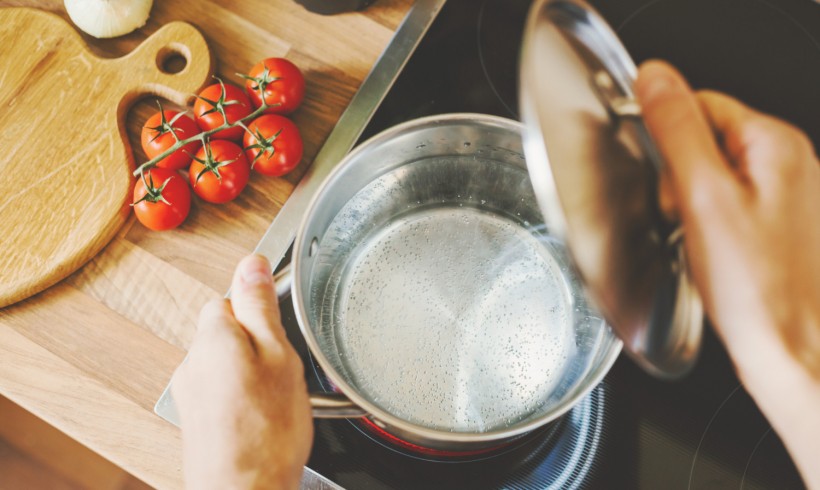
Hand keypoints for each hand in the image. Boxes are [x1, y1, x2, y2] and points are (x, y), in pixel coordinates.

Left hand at [172, 255, 312, 489]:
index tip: (282, 329)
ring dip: (250, 371)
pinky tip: (263, 418)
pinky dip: (242, 396)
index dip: (262, 310)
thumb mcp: (279, 356)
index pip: (232, 295)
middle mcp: (193, 360)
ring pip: (227, 361)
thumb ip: (260, 306)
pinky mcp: (196, 418)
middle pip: (229, 329)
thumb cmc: (265, 434)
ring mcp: (191, 391)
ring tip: (277, 398)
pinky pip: (223, 389)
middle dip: (258, 343)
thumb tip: (250, 263)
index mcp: (213, 336)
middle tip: (286, 369)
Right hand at [636, 60, 819, 488]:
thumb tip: (655, 78)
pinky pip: (722, 206)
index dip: (668, 141)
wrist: (790, 350)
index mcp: (774, 144)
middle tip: (684, 217)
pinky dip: (705, 225)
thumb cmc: (758, 288)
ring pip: (709, 177)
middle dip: (678, 178)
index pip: (699, 105)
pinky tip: (712, 253)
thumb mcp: (704, 198)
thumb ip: (677, 131)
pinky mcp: (772, 224)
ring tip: (701, 241)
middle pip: (703, 141)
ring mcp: (782, 195)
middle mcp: (786, 163)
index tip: (668, 180)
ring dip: (690, 205)